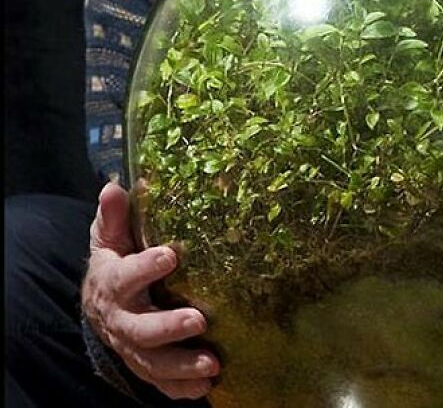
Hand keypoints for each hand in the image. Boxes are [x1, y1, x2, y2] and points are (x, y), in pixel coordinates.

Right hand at [81, 182, 219, 399]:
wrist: (99, 304)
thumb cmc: (115, 260)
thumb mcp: (109, 236)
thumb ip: (114, 215)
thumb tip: (116, 185)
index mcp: (112, 283)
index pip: (125, 277)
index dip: (146, 267)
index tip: (171, 255)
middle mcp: (120, 320)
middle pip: (140, 330)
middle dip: (169, 327)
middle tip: (200, 320)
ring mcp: (132, 347)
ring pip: (152, 363)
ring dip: (182, 366)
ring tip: (213, 365)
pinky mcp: (144, 364)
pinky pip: (160, 382)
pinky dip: (181, 388)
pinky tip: (207, 386)